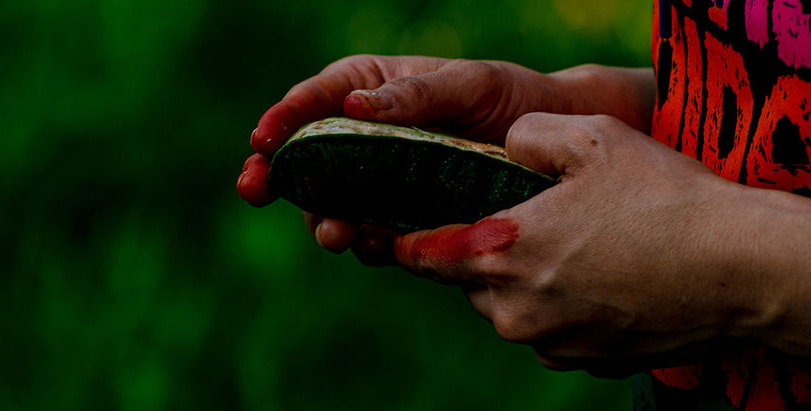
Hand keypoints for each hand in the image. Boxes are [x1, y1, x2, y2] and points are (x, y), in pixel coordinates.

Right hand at [238, 55, 595, 258]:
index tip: (261, 139)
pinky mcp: (402, 220)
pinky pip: (371, 234)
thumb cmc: (510, 98)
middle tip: (259, 189)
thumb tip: (354, 102)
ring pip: (332, 203)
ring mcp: (381, 182)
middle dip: (281, 176)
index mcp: (372, 90)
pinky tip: (367, 243)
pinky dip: (364, 242)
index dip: (282, 120)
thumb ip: (414, 95)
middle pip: (308, 159)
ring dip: (321, 217)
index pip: (315, 100)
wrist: (551, 149)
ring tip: (331, 230)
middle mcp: (367, 137)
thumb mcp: (468, 85)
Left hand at [392, 113, 773, 375]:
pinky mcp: (582, 362)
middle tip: (523, 226)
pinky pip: (548, 331)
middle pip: (469, 282)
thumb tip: (506, 146)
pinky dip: (558, 308)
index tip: (399, 237)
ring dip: (522, 284)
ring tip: (572, 250)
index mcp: (500, 253)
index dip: (409, 243)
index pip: (425, 255)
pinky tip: (598, 280)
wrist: (741, 269)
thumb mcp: (592, 137)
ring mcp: (548, 342)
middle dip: (483, 256)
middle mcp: (513, 309)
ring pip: (509, 309)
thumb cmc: (664, 199)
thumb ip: (528, 135)